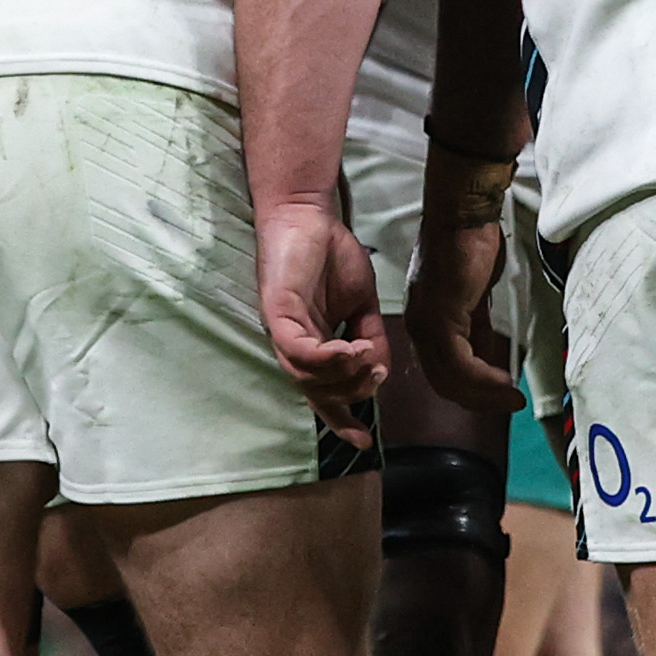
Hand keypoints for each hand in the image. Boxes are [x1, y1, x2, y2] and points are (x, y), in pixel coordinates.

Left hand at [253, 192, 388, 435]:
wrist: (309, 214)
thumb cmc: (331, 253)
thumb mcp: (362, 302)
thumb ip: (371, 335)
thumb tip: (379, 370)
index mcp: (311, 345)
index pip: (323, 392)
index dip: (341, 419)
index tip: (364, 441)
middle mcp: (292, 344)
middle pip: (316, 392)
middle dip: (351, 394)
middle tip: (376, 376)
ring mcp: (281, 330)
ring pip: (306, 378)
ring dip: (341, 376)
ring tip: (365, 357)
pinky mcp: (276, 312)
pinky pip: (298, 351)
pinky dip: (325, 358)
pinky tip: (349, 348)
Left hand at [405, 151, 523, 412]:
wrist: (463, 213)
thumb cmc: (470, 243)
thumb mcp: (474, 295)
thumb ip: (476, 325)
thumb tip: (488, 352)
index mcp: (424, 321)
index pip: (440, 370)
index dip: (468, 390)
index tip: (497, 396)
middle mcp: (419, 326)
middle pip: (443, 381)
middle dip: (477, 400)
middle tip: (507, 405)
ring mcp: (427, 323)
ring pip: (451, 378)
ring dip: (484, 394)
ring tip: (511, 398)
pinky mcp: (441, 317)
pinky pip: (461, 362)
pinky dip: (484, 378)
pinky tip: (504, 381)